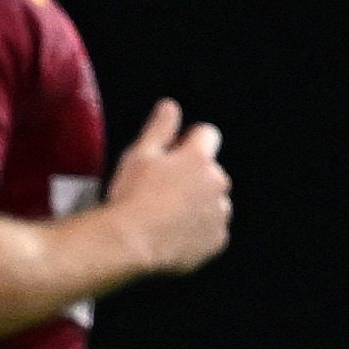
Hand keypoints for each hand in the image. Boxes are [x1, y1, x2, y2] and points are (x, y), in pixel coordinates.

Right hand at [106, 99, 230, 276]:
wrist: (129, 243)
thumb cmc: (131, 198)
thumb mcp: (139, 154)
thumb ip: (160, 127)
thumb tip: (170, 106)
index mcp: (198, 157)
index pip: (207, 134)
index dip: (188, 141)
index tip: (172, 154)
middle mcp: (216, 181)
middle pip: (211, 172)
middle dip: (193, 178)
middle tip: (161, 192)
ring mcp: (218, 212)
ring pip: (212, 203)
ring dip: (196, 206)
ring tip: (165, 217)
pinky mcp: (216, 240)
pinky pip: (211, 233)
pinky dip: (197, 233)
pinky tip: (172, 235)